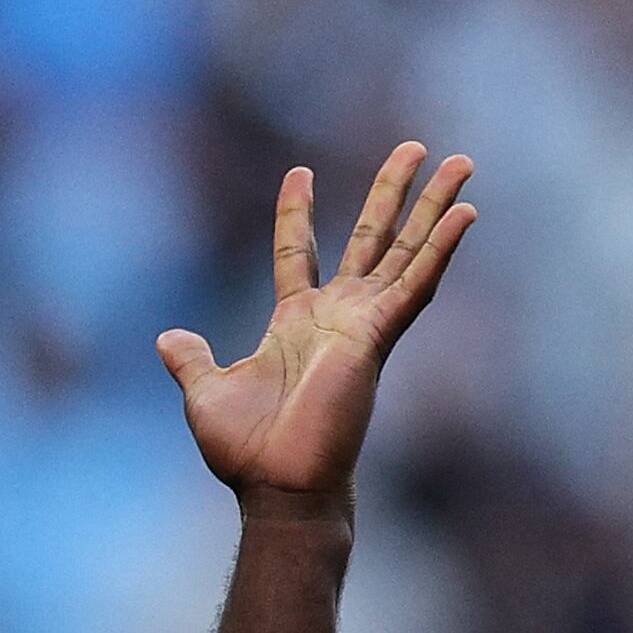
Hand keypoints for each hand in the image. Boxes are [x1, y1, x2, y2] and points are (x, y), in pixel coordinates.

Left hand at [158, 142, 476, 517]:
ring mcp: (363, 324)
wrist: (277, 486)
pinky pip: (417, 284)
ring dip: (434, 207)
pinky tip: (465, 212)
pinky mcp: (378, 337)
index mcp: (294, 323)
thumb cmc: (248, 451)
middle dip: (392, 193)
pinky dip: (441, 249)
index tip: (299, 172)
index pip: (296, 252)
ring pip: (406, 251)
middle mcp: (336, 316)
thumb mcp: (207, 393)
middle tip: (414, 147)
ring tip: (460, 162)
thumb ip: (193, 361)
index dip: (296, 213)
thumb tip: (167, 340)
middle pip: (370, 238)